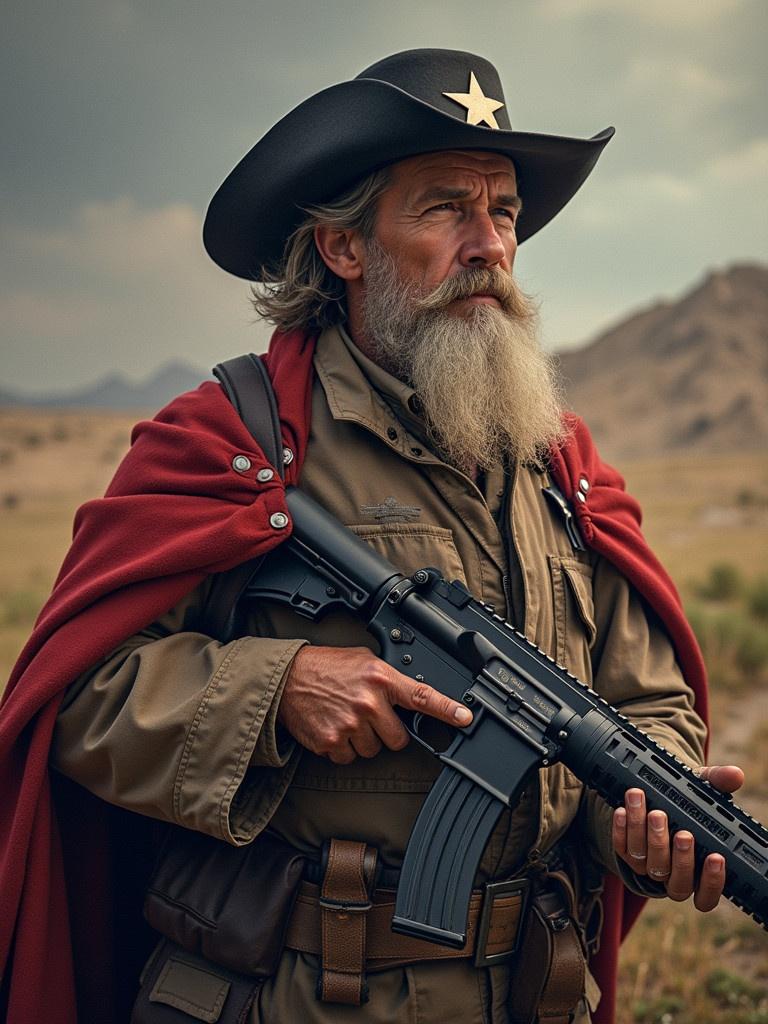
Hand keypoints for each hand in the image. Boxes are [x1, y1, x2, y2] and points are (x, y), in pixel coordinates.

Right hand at [277, 645, 472, 764]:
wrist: (286, 679)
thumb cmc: (325, 667)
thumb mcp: (363, 660)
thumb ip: (388, 678)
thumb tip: (408, 694)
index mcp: (380, 679)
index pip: (421, 696)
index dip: (446, 710)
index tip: (464, 718)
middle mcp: (368, 703)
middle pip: (398, 738)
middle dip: (388, 731)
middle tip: (370, 716)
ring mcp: (350, 726)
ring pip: (374, 751)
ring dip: (364, 740)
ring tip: (347, 718)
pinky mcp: (332, 743)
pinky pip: (349, 758)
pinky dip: (343, 748)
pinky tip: (334, 727)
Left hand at [613, 765, 744, 910]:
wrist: (657, 795)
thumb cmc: (688, 802)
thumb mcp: (703, 791)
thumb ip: (718, 784)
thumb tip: (735, 775)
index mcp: (699, 872)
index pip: (707, 896)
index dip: (712, 882)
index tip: (716, 856)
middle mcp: (673, 876)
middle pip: (676, 882)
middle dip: (678, 856)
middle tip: (680, 831)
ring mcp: (648, 867)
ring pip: (646, 863)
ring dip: (646, 835)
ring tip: (650, 808)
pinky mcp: (626, 854)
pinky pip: (621, 849)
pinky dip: (621, 830)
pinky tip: (622, 810)